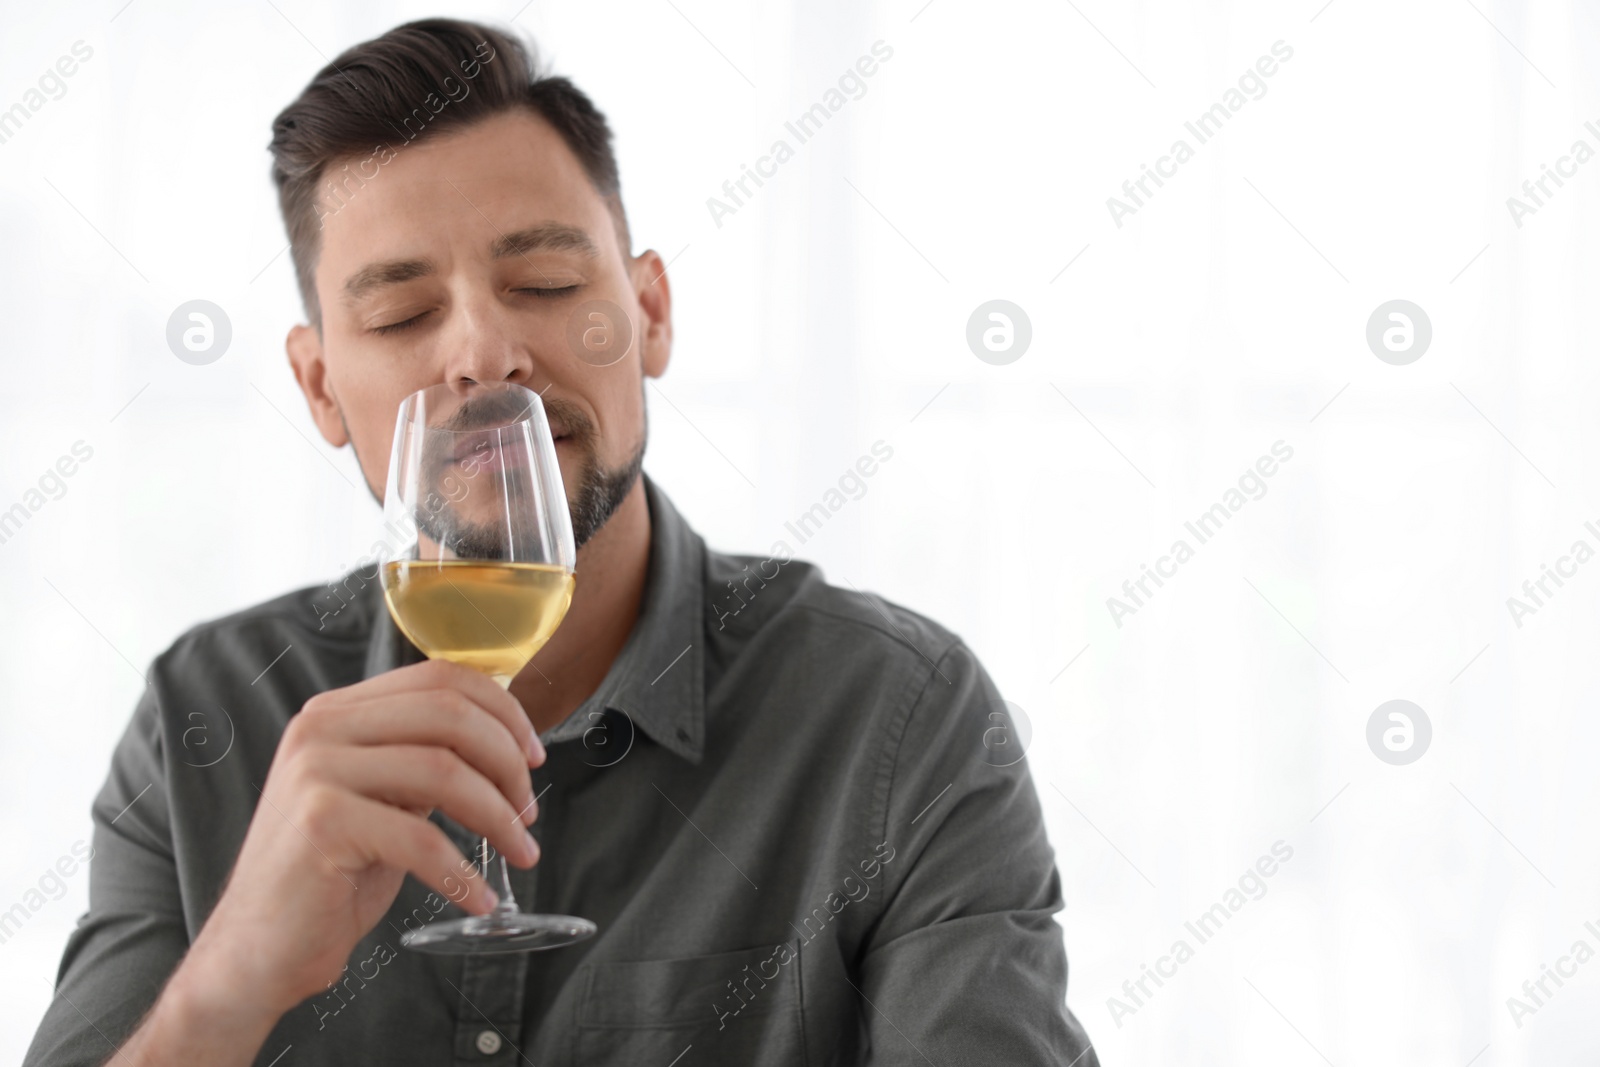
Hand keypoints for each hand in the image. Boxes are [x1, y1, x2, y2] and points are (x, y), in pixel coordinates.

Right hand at [186, 659, 543, 1014]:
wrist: (256, 950)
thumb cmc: (329, 877)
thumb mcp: (379, 798)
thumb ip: (421, 759)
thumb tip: (503, 742)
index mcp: (336, 712)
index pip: (439, 677)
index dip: (502, 710)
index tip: (533, 753)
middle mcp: (320, 728)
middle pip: (449, 714)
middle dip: (507, 761)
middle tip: (529, 811)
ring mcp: (316, 773)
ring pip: (445, 771)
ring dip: (499, 817)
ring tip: (520, 853)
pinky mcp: (321, 825)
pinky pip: (423, 839)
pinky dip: (465, 873)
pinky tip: (480, 899)